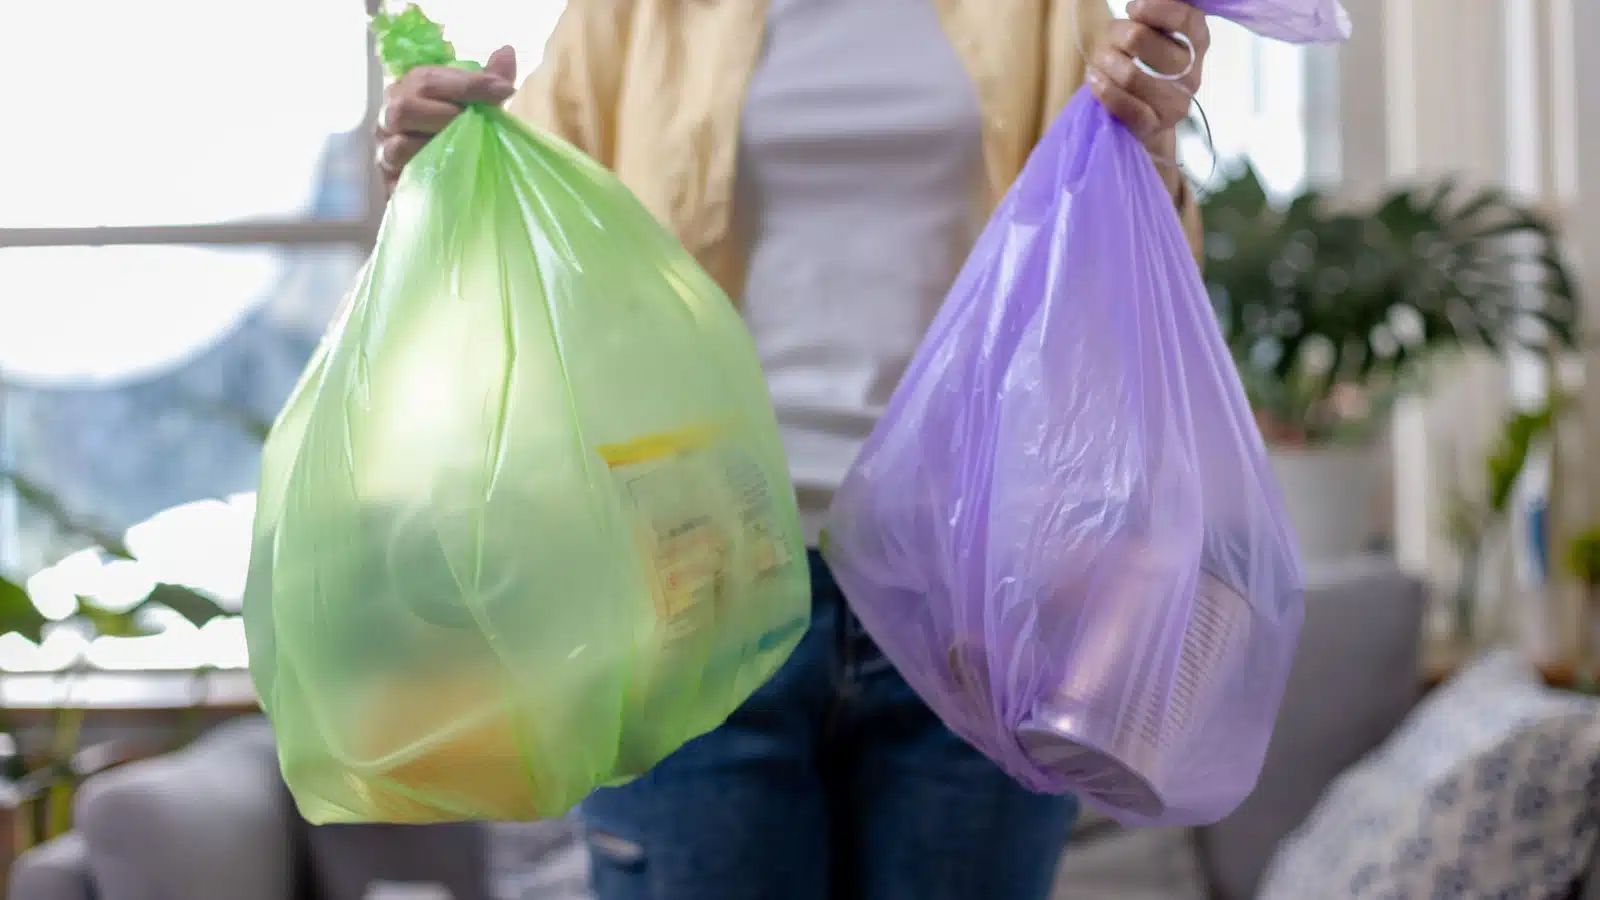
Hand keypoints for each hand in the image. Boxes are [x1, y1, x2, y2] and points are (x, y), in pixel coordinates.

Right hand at [375, 46, 517, 193]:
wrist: (448, 178)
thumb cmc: (461, 133)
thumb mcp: (480, 106)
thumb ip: (491, 80)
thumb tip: (507, 51)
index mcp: (411, 88)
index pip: (429, 78)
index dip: (468, 84)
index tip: (504, 90)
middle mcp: (391, 112)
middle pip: (404, 106)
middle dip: (445, 114)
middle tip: (475, 123)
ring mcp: (385, 144)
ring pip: (397, 139)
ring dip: (433, 141)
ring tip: (462, 146)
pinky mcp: (388, 174)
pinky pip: (398, 166)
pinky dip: (424, 165)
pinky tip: (446, 167)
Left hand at [1086, 0, 1209, 197]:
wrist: (1143, 119)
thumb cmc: (1144, 66)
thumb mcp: (1153, 36)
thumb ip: (1152, 19)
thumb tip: (1140, 4)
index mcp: (1197, 44)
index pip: (1188, 20)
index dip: (1157, 9)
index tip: (1133, 8)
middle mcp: (1192, 74)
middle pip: (1141, 40)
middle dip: (1116, 35)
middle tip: (1110, 41)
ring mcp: (1175, 103)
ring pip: (1128, 73)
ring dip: (1104, 62)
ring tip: (1100, 63)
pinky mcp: (1153, 125)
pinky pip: (1123, 104)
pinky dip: (1103, 88)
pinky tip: (1095, 79)